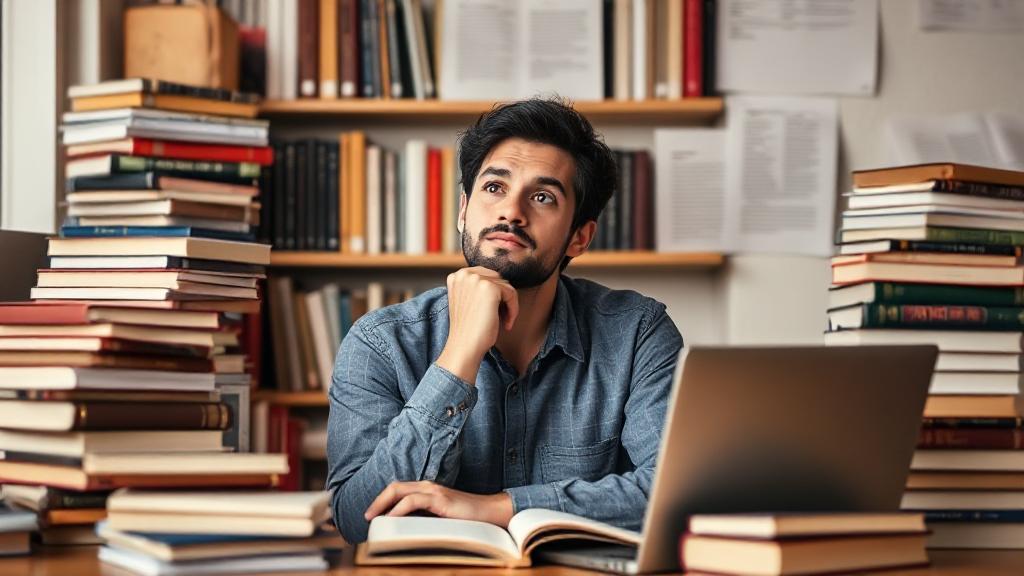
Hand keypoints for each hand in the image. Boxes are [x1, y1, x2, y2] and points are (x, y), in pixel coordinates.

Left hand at [364, 481, 513, 527]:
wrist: (490, 513)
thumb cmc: (466, 518)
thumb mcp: (439, 517)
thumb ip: (422, 518)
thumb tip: (402, 529)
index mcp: (426, 489)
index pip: (398, 490)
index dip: (382, 500)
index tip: (371, 515)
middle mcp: (427, 486)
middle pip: (394, 487)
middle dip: (377, 501)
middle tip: (367, 517)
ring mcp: (434, 491)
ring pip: (399, 491)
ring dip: (383, 505)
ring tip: (374, 519)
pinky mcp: (440, 499)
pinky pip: (412, 501)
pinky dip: (398, 510)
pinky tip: (391, 519)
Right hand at [437, 267, 518, 383]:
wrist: (464, 346)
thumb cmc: (468, 329)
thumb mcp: (467, 301)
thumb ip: (477, 287)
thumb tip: (501, 282)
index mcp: (457, 276)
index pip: (487, 276)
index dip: (495, 294)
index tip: (496, 310)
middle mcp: (465, 274)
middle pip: (497, 279)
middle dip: (502, 298)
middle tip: (501, 317)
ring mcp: (476, 279)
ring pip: (506, 286)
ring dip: (509, 305)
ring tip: (504, 321)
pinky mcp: (489, 288)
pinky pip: (512, 294)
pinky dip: (513, 310)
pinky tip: (507, 323)